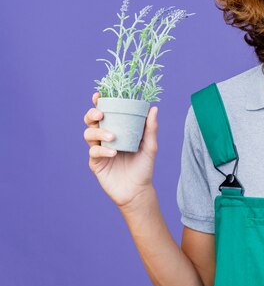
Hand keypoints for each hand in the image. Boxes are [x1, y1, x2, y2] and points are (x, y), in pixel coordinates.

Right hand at [83, 92, 158, 207]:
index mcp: (117, 130)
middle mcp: (105, 138)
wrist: (138, 191)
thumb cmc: (144, 167)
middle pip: (90, 121)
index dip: (98, 103)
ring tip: (112, 137)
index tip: (98, 95)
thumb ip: (151, 128)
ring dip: (99, 132)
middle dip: (92, 114)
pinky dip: (102, 150)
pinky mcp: (95, 163)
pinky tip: (114, 153)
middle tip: (101, 114)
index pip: (105, 113)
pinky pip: (94, 152)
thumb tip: (154, 108)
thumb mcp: (150, 146)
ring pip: (88, 134)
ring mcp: (99, 150)